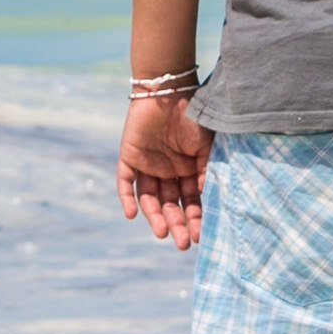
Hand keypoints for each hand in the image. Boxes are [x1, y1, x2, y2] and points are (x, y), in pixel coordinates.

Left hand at [117, 90, 214, 246]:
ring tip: (162, 234)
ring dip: (154, 216)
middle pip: (170, 204)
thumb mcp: (207, 147)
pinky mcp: (128, 157)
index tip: (201, 236)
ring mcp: (147, 164)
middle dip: (177, 223)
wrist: (170, 90)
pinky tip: (131, 215)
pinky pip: (125, 182)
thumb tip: (206, 201)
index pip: (190, 200)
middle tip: (183, 243)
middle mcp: (167, 170)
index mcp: (188, 169)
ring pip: (149, 198)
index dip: (195, 218)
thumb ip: (206, 172)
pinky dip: (126, 198)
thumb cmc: (194, 115)